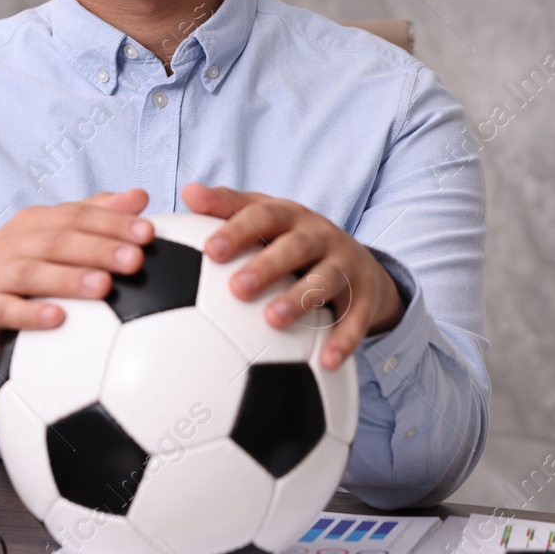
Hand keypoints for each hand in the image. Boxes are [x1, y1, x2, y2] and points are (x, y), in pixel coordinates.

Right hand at [0, 188, 153, 368]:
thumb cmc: (25, 265)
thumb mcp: (55, 236)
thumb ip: (96, 215)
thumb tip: (140, 196)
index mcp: (37, 221)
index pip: (78, 215)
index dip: (113, 222)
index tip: (148, 233)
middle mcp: (16, 242)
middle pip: (59, 241)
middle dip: (99, 249)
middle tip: (135, 260)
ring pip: (33, 273)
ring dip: (70, 279)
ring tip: (104, 287)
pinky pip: (7, 310)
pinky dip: (31, 314)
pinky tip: (59, 319)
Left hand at [181, 183, 403, 368]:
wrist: (360, 263)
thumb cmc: (294, 240)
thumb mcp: (267, 217)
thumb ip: (228, 206)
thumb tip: (188, 192)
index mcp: (291, 216)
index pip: (263, 215)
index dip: (237, 230)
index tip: (210, 250)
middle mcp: (320, 236)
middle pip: (295, 247)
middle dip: (267, 265)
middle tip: (237, 288)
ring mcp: (346, 264)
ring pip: (325, 280)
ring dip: (300, 299)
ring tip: (273, 320)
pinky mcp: (366, 296)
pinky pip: (356, 319)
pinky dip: (344, 340)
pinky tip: (327, 361)